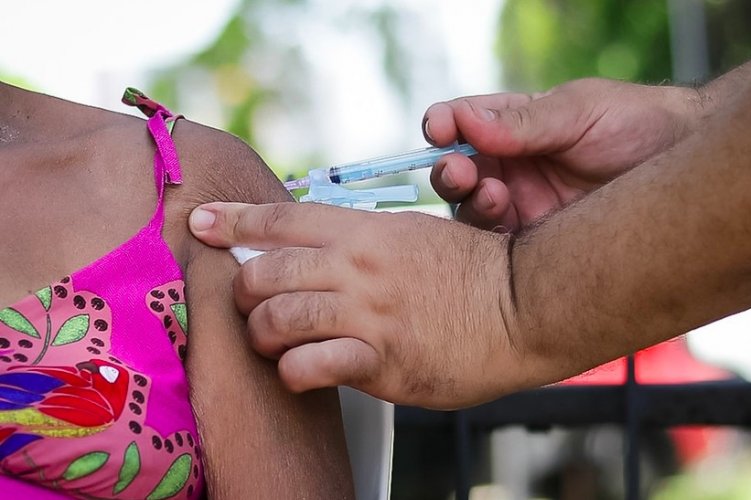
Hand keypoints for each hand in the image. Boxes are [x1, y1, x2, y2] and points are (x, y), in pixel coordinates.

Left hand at [189, 202, 536, 408]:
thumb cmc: (474, 271)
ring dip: (262, 335)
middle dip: (244, 291)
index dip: (233, 219)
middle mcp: (358, 268)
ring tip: (272, 344)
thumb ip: (364, 240)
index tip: (202, 223)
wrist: (522, 306)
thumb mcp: (416, 235)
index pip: (281, 218)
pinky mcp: (380, 361)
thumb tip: (322, 245)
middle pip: (263, 272)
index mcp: (365, 232)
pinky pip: (309, 367)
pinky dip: (292, 372)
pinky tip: (302, 372)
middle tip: (252, 304)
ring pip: (275, 320)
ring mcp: (367, 315)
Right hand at [424, 78, 701, 230]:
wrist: (687, 162)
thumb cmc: (636, 123)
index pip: (464, 124)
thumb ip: (523, 122)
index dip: (444, 125)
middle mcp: (512, 169)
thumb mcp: (579, 112)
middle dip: (450, 171)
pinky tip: (504, 229)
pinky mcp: (539, 247)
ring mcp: (523, 208)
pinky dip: (490, 242)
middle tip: (459, 172)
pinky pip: (501, 249)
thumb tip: (467, 121)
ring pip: (473, 212)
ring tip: (494, 197)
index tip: (439, 129)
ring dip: (471, 203)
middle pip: (458, 173)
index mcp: (515, 129)